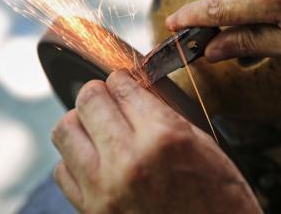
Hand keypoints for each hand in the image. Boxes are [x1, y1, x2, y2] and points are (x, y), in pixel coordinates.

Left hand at [52, 70, 261, 213]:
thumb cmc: (219, 200)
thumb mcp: (203, 145)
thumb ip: (163, 114)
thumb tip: (133, 91)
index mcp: (164, 138)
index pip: (122, 86)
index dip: (122, 80)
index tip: (123, 83)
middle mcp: (129, 160)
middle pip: (88, 100)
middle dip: (98, 93)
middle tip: (108, 98)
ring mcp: (104, 189)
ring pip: (64, 130)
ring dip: (80, 122)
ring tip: (97, 128)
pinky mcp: (91, 211)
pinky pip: (61, 170)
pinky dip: (74, 159)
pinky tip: (94, 161)